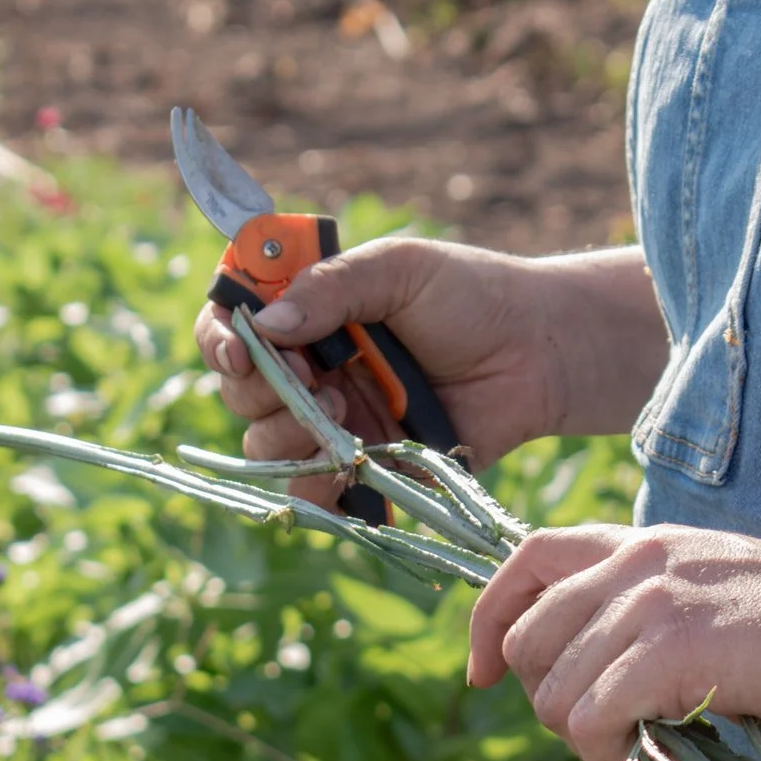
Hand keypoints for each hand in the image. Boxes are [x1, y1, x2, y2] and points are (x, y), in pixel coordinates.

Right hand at [191, 238, 663, 506]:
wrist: (540, 354)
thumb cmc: (473, 297)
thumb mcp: (399, 269)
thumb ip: (332, 287)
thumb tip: (266, 325)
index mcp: (309, 312)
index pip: (231, 324)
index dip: (220, 337)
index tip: (240, 346)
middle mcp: (311, 367)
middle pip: (238, 390)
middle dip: (262, 386)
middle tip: (315, 374)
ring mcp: (335, 420)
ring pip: (266, 444)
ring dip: (289, 431)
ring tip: (347, 409)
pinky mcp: (366, 465)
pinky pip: (315, 492)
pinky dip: (315, 486)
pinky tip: (345, 463)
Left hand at [467, 524, 760, 760]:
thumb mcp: (723, 602)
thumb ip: (657, 621)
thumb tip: (599, 683)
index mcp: (648, 543)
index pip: (527, 558)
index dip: (488, 618)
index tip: (482, 673)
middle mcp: (639, 561)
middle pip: (525, 636)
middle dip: (542, 699)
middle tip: (597, 734)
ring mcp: (655, 602)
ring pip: (550, 684)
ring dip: (576, 735)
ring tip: (631, 752)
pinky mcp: (677, 651)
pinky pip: (590, 715)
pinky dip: (601, 755)